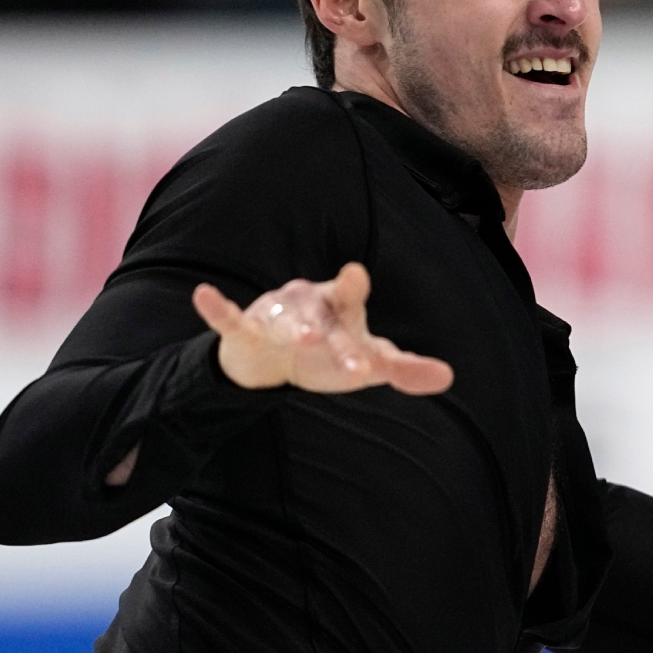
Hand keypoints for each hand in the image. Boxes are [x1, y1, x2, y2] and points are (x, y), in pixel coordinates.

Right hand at [191, 262, 454, 395]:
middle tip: (358, 362)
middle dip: (335, 338)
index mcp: (340, 308)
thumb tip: (449, 378)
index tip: (355, 275)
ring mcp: (275, 315)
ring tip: (301, 339)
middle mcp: (309, 305)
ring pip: (281, 320)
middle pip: (322, 320)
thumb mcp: (367, 360)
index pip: (350, 297)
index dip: (352, 288)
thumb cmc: (331, 350)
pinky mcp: (243, 332)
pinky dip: (217, 308)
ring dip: (290, 329)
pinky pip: (228, 319)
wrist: (276, 359)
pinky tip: (203, 294)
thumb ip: (403, 368)